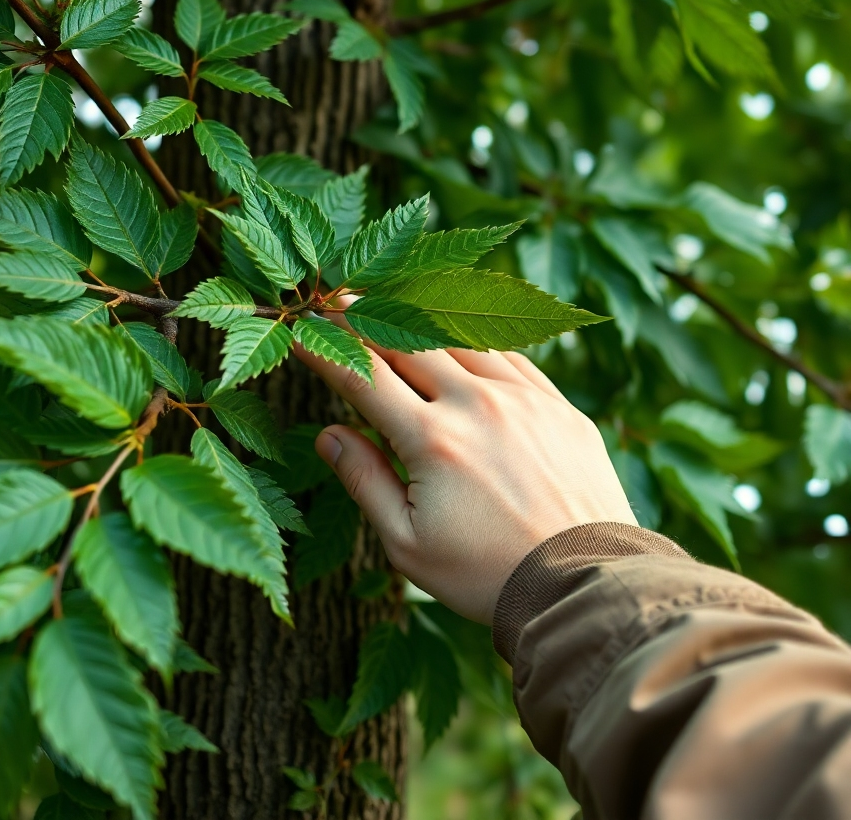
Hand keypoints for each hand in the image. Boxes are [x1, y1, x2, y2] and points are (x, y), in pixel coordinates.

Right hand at [293, 324, 636, 624]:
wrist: (584, 586)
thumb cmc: (486, 575)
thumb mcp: (407, 545)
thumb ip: (365, 481)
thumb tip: (328, 434)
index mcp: (433, 440)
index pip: (364, 376)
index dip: (328, 349)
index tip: (303, 329)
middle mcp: (477, 405)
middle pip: (410, 343)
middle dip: (368, 318)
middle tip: (341, 300)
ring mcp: (524, 400)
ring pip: (462, 340)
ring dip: (423, 321)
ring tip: (398, 307)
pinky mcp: (560, 407)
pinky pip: (512, 357)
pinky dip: (478, 343)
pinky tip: (464, 339)